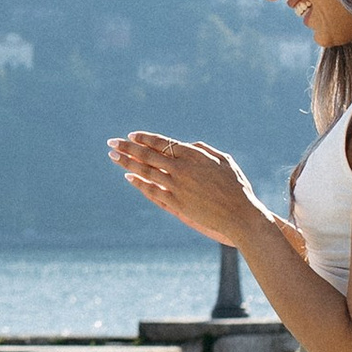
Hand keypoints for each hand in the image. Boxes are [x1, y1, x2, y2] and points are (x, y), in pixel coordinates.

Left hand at [108, 127, 255, 245]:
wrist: (240, 215)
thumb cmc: (237, 188)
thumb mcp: (225, 161)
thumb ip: (204, 150)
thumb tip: (188, 144)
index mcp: (194, 155)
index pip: (163, 143)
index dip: (145, 138)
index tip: (131, 135)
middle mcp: (182, 168)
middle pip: (148, 155)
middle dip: (127, 147)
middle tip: (111, 142)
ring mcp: (178, 186)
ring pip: (146, 171)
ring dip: (127, 163)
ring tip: (113, 156)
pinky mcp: (177, 204)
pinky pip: (153, 191)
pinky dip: (139, 183)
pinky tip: (128, 178)